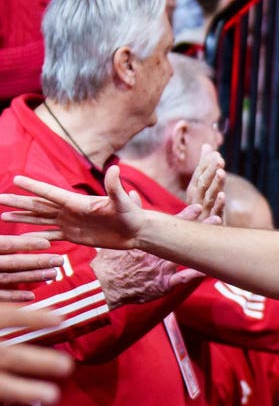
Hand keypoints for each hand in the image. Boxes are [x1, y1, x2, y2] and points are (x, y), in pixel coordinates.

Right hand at [0, 167, 146, 249]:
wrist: (137, 231)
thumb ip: (115, 187)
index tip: (16, 179)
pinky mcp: (75, 235)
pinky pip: (51, 235)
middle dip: (18, 201)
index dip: (34, 187)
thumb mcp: (123, 201)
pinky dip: (37, 236)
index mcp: (77, 202)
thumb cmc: (132, 215)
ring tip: (3, 216)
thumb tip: (114, 169)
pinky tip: (24, 236)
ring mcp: (71, 223)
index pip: (50, 193)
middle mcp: (70, 210)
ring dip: (22, 217)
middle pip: (39, 205)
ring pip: (41, 219)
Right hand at [0, 235, 62, 302]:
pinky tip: (31, 296)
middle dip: (37, 261)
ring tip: (53, 274)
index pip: (6, 244)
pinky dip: (14, 296)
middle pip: (12, 262)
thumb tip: (3, 228)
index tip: (47, 243)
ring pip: (8, 278)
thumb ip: (0, 243)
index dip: (26, 243)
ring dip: (32, 276)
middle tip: (60, 260)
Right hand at [0, 305, 73, 405]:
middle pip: (9, 355)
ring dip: (24, 391)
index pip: (4, 317)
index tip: (60, 318)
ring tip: (53, 397)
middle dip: (37, 361)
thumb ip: (1, 314)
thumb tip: (40, 308)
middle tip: (67, 366)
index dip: (29, 318)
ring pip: (0, 384)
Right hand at [88, 204, 206, 307]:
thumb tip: (134, 193)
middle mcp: (158, 253)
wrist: (104, 285)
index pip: (170, 225)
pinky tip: (208, 270)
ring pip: (186, 256)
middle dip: (200, 228)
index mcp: (148, 241)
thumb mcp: (118, 237)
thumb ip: (129, 215)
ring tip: (220, 241)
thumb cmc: (111, 261)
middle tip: (217, 218)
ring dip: (202, 249)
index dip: (185, 216)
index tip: (199, 207)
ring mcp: (162, 268)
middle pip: (183, 239)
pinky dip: (195, 274)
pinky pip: (182, 279)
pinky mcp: (163, 284)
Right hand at [185, 145, 225, 220]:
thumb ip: (205, 168)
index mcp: (194, 194)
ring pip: (209, 197)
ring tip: (222, 172)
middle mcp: (196, 203)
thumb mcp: (206, 189)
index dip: (205, 164)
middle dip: (210, 171)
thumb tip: (207, 145)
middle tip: (219, 158)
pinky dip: (218, 205)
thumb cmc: (205, 211)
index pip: (198, 176)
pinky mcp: (213, 225)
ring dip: (215, 184)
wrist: (203, 241)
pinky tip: (223, 195)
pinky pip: (215, 214)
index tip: (213, 151)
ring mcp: (204, 214)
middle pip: (202, 185)